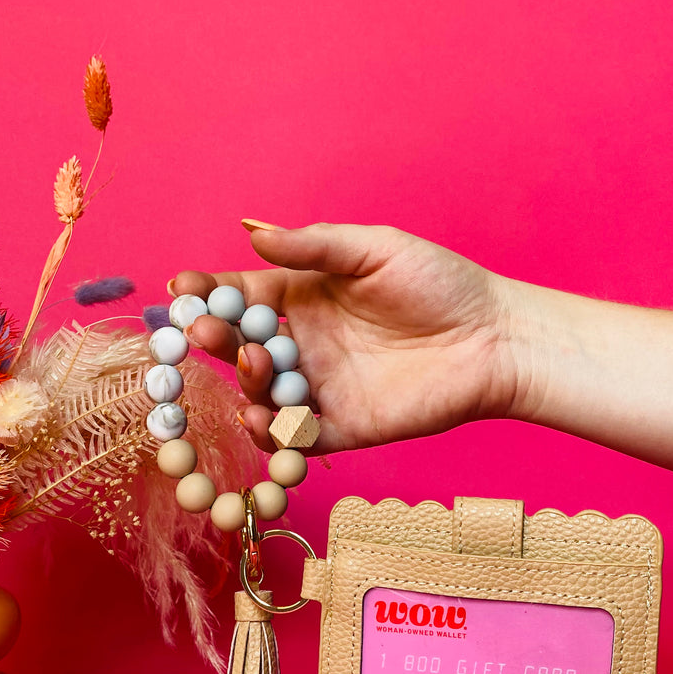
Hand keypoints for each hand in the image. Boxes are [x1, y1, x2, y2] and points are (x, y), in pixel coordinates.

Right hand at [172, 222, 520, 452]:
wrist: (493, 339)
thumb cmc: (440, 284)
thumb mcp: (375, 250)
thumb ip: (315, 247)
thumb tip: (253, 236)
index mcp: (306, 297)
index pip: (243, 295)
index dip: (208, 292)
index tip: (179, 289)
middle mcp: (305, 344)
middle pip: (243, 344)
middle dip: (215, 338)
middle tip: (204, 331)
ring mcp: (321, 388)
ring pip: (263, 392)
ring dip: (246, 381)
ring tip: (257, 363)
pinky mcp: (342, 428)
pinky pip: (296, 437)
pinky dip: (273, 433)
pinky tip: (263, 418)